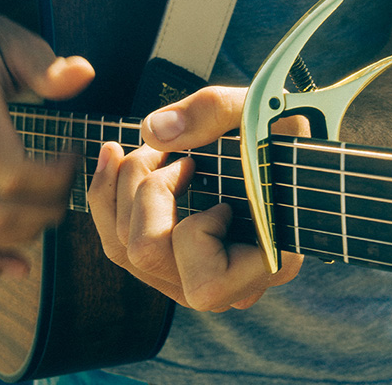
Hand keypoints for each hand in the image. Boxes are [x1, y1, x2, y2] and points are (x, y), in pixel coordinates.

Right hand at [0, 0, 93, 276]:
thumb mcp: (12, 39)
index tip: (75, 159)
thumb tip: (84, 76)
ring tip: (48, 220)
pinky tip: (13, 265)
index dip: (55, 180)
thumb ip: (46, 65)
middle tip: (68, 194)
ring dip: (16, 238)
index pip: (12, 172)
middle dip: (42, 213)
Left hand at [88, 86, 304, 311]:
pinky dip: (108, 195)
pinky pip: (117, 242)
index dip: (196, 226)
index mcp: (269, 262)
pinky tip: (115, 156)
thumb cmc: (282, 129)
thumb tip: (152, 132)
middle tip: (173, 152)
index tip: (210, 178)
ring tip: (151, 151)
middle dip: (146, 189)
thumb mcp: (263, 107)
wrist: (283, 139)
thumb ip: (215, 112)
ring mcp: (197, 276)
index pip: (206, 283)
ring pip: (123, 250)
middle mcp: (232, 285)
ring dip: (125, 188)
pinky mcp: (170, 260)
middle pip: (149, 256)